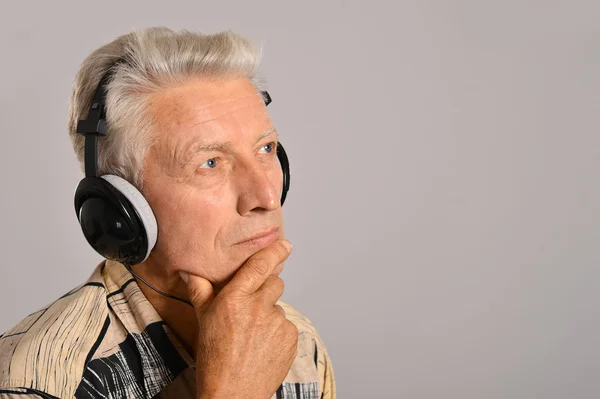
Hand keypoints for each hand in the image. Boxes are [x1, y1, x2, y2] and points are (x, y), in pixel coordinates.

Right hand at [180, 240, 296, 398]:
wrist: (233, 393)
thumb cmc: (214, 359)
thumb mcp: (203, 321)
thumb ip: (200, 292)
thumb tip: (190, 272)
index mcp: (235, 299)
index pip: (259, 266)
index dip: (274, 252)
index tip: (284, 245)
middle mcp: (259, 307)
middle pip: (274, 283)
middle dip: (266, 289)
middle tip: (251, 309)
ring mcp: (277, 323)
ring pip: (279, 306)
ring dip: (269, 314)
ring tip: (253, 335)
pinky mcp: (290, 338)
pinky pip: (287, 325)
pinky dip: (278, 332)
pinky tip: (263, 345)